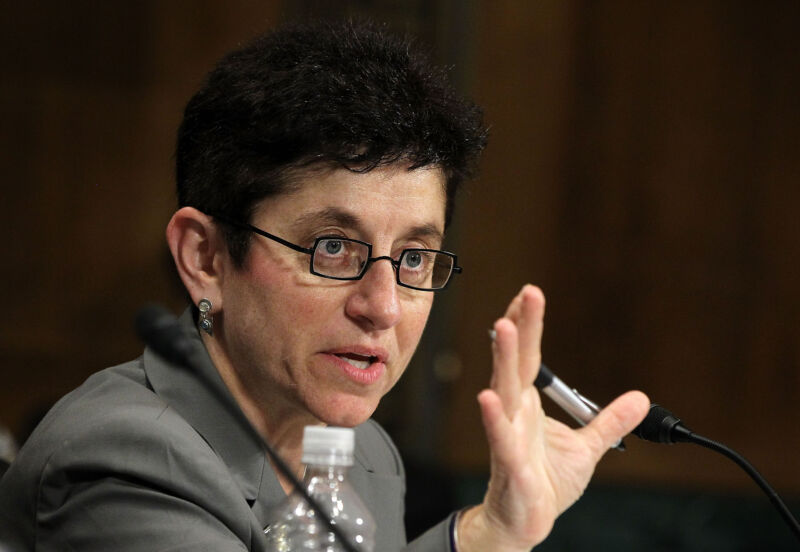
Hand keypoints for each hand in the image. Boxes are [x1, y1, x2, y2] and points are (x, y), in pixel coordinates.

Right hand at [457, 285, 649, 550]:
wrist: (527, 520)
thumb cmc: (546, 481)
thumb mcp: (587, 448)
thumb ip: (608, 421)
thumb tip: (641, 399)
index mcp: (528, 404)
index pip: (530, 357)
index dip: (531, 325)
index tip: (530, 293)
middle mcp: (515, 413)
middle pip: (517, 362)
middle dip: (520, 327)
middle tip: (526, 294)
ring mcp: (508, 435)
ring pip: (504, 390)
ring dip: (504, 358)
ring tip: (504, 328)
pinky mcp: (509, 463)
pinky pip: (501, 438)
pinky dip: (494, 418)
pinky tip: (488, 397)